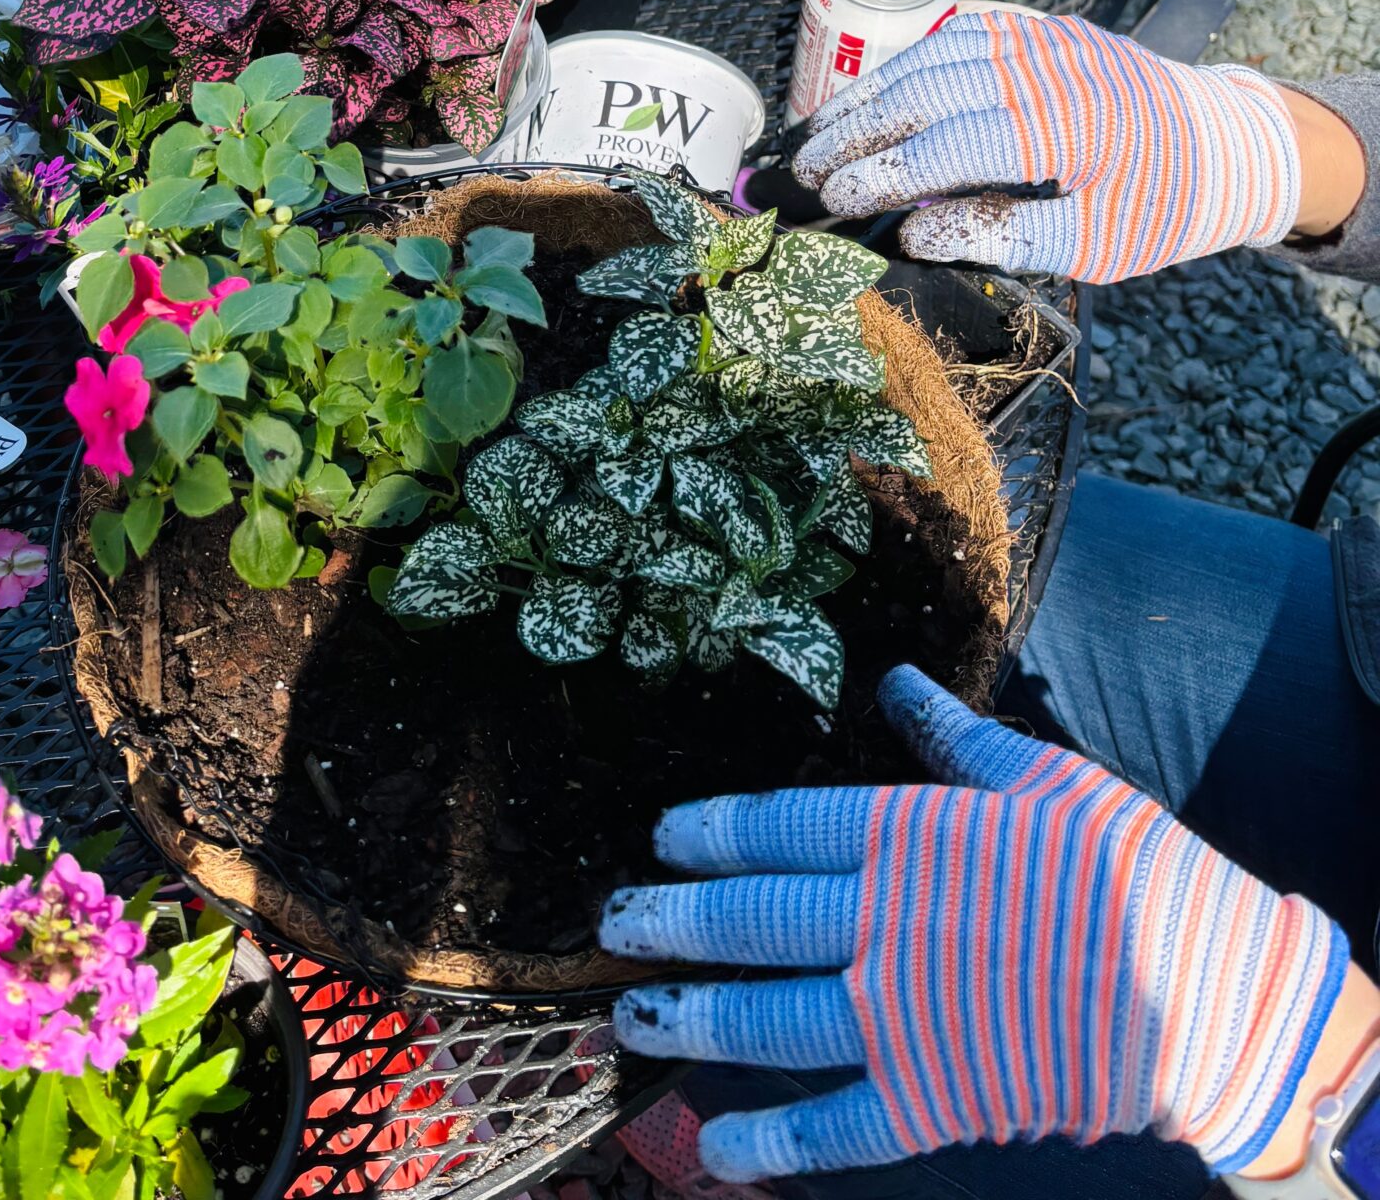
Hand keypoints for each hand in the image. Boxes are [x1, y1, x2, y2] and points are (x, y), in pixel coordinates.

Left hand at [600, 665, 1346, 1185]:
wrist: (1213, 995)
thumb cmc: (1130, 870)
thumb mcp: (1043, 778)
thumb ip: (953, 737)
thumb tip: (895, 680)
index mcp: (909, 837)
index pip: (779, 829)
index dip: (708, 833)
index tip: (661, 839)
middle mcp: (888, 924)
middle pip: (752, 921)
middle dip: (670, 921)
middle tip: (612, 925)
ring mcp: (906, 1017)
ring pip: (771, 1018)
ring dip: (693, 1019)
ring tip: (634, 1017)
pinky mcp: (937, 1098)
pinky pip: (837, 1126)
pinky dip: (773, 1142)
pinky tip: (716, 1146)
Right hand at [792, 12, 1301, 282]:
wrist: (1230, 140)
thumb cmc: (1164, 202)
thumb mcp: (1096, 245)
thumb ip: (1004, 236)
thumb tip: (915, 233)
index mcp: (1071, 128)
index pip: (950, 146)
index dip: (884, 175)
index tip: (837, 204)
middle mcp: (1049, 70)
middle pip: (925, 91)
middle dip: (854, 133)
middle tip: (806, 173)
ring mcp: (1041, 40)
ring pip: (928, 57)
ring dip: (864, 96)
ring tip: (818, 137)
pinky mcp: (1037, 30)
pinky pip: (952, 38)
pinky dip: (900, 68)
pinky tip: (867, 98)